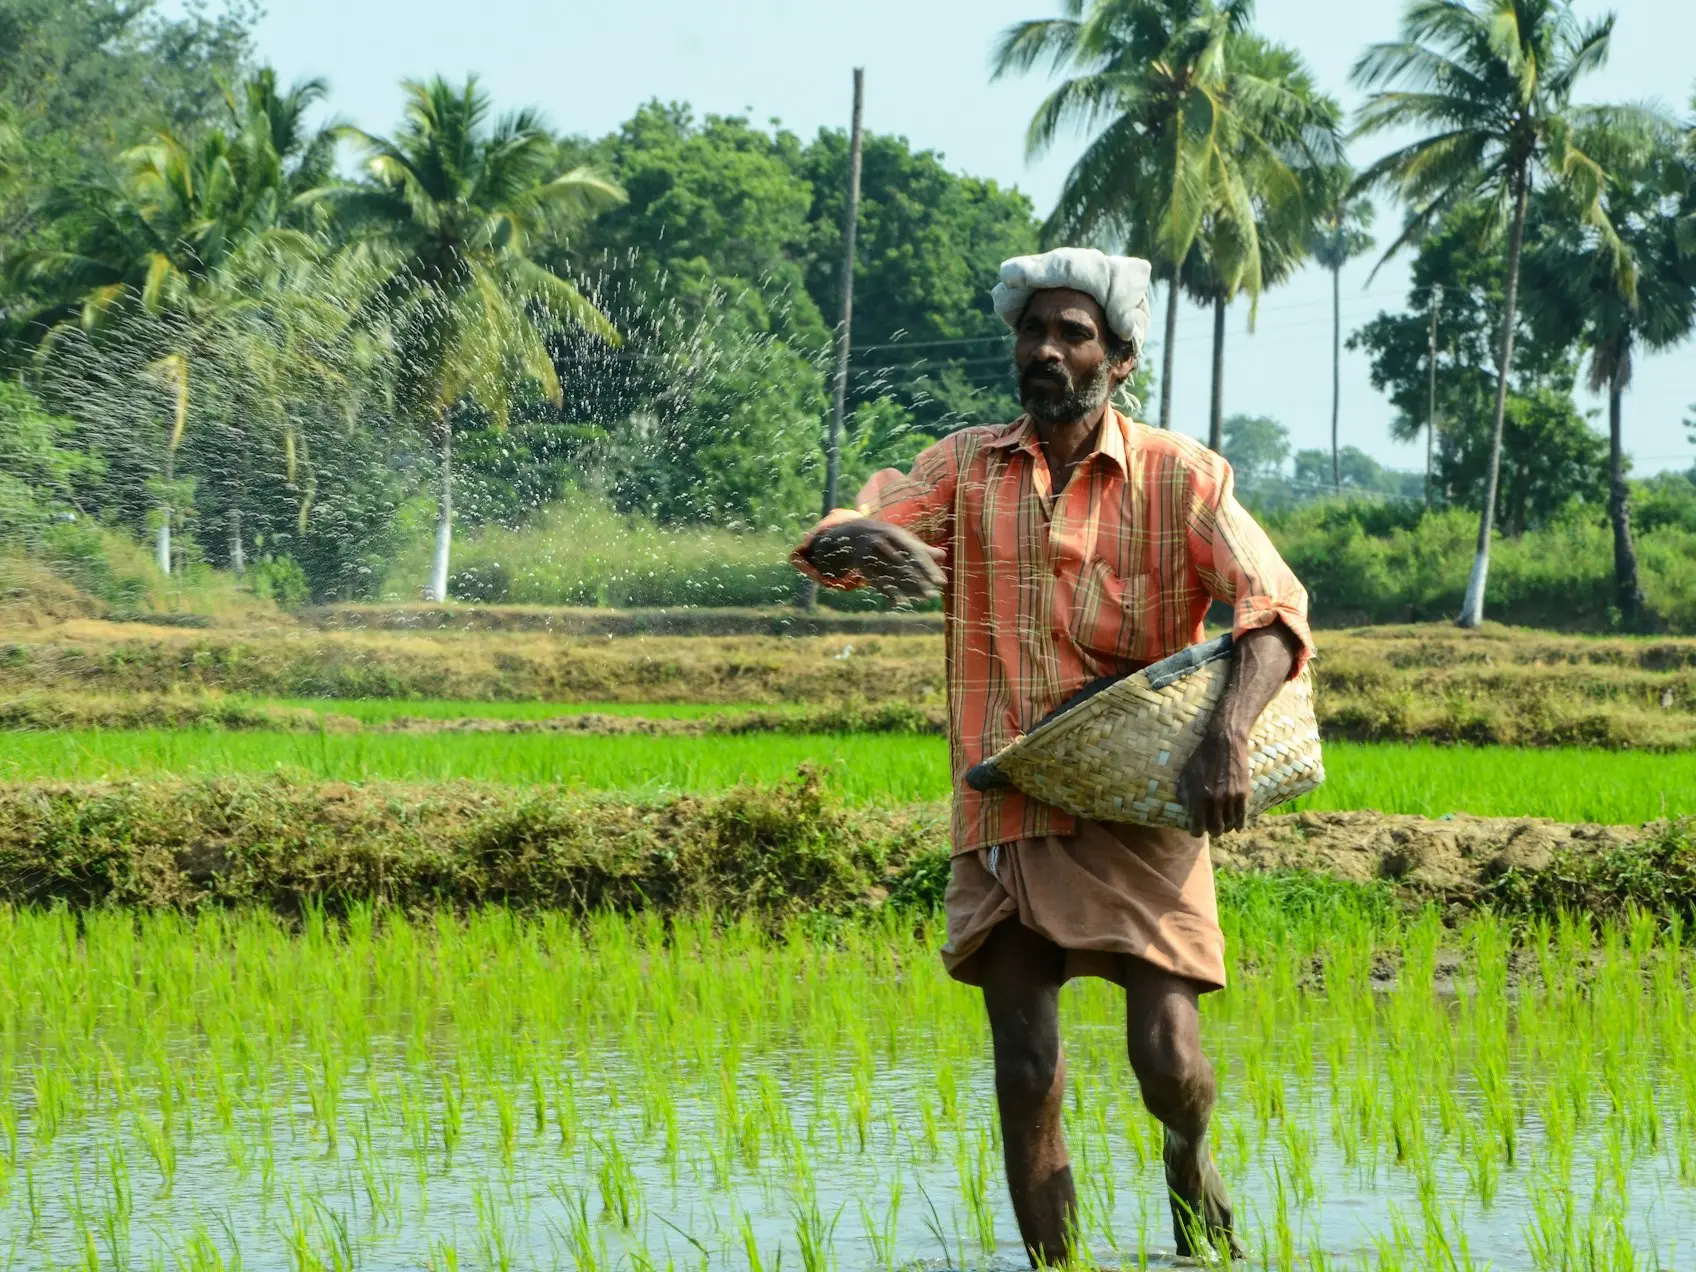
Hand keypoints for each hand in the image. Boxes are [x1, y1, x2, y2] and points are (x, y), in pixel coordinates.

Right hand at [807, 519, 946, 606]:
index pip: (915, 553)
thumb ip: (920, 547)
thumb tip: (942, 555)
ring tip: (922, 600)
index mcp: (895, 535)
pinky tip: (901, 602)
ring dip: (907, 589)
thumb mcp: (902, 537)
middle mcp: (882, 544)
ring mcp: (871, 555)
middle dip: (920, 582)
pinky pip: (877, 581)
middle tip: (933, 595)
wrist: (853, 533)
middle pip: (904, 567)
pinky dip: (889, 592)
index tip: (941, 582)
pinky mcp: (862, 566)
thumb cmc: (886, 536)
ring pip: (892, 576)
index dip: (929, 568)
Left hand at [1175, 723, 1249, 837]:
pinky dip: (1238, 824)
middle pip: (1215, 829)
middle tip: (1209, 828)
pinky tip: (1235, 827)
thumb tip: (1186, 811)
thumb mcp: (1186, 774)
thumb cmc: (1202, 757)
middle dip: (1211, 831)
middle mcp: (1216, 800)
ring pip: (1229, 824)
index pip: (1198, 826)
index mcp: (1199, 796)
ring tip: (1221, 825)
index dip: (1196, 831)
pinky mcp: (1244, 793)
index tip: (1196, 830)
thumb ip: (1184, 794)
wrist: (1225, 743)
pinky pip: (1242, 816)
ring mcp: (1232, 797)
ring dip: (1224, 827)